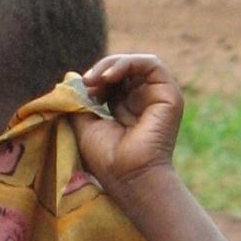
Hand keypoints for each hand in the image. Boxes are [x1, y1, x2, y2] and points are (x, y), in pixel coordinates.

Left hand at [76, 54, 183, 196]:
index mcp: (125, 109)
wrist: (129, 177)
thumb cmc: (107, 159)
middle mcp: (143, 101)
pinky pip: (151, 64)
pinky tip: (109, 76)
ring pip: (136, 64)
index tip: (81, 89)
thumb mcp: (85, 126)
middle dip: (101, 71)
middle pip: (123, 70)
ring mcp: (157, 97)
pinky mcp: (169, 95)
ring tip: (97, 78)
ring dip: (112, 64)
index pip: (111, 81)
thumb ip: (80, 102)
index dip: (95, 79)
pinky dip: (128, 63)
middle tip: (87, 82)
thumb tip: (71, 80)